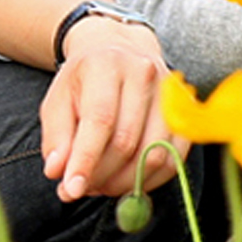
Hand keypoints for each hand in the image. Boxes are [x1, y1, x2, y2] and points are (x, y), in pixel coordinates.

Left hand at [39, 17, 189, 200]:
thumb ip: (56, 138)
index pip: (100, 119)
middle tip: (82, 188)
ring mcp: (170, 92)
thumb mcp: (57, 102)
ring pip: (153, 153)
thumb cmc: (84, 82)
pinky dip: (150, 179)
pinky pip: (174, 157)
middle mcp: (144, 73)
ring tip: (102, 184)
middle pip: (126, 141)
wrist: (120, 52)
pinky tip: (128, 180)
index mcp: (106, 64)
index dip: (85, 160)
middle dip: (101, 176)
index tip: (72, 190)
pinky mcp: (185, 111)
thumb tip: (59, 172)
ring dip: (125, 182)